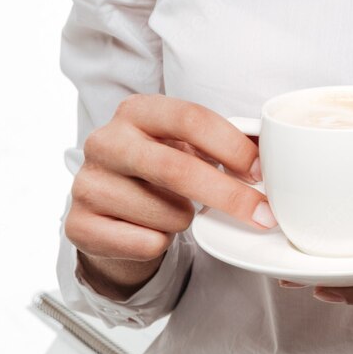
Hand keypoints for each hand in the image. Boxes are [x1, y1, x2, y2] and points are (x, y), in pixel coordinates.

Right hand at [66, 93, 274, 299]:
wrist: (111, 212)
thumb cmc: (161, 172)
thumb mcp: (188, 146)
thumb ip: (225, 143)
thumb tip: (274, 152)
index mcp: (137, 111)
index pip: (192, 118)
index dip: (234, 146)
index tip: (263, 172)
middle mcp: (105, 141)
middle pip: (178, 169)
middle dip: (229, 195)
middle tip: (263, 214)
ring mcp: (86, 183)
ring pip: (166, 212)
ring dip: (187, 219)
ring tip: (176, 211)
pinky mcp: (78, 225)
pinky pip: (144, 243)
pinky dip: (162, 243)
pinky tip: (152, 230)